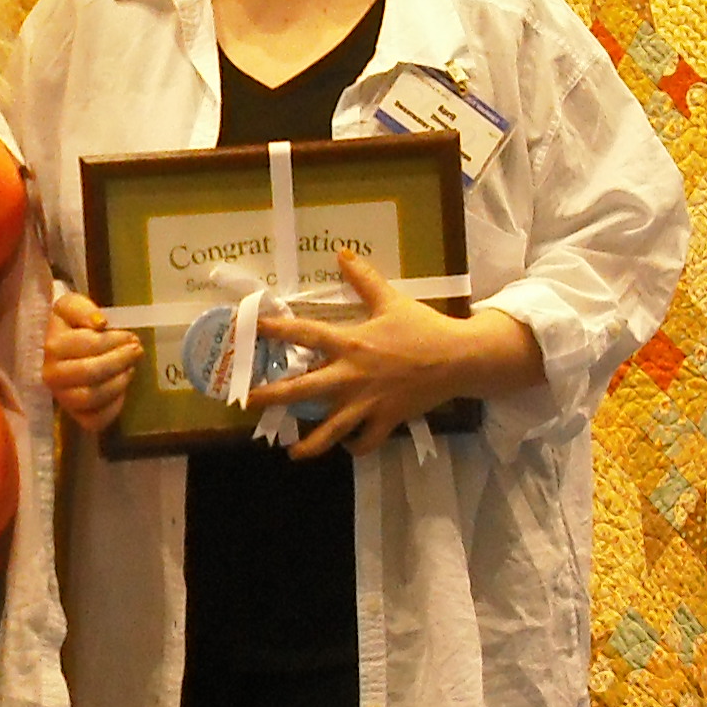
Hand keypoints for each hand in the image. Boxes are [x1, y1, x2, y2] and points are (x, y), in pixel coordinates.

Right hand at [42, 286, 141, 433]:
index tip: (131, 336)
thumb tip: (101, 322)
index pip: (88, 345)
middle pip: (90, 373)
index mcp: (51, 346)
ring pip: (92, 398)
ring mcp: (61, 397)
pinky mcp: (72, 414)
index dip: (114, 341)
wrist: (52, 344)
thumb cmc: (66, 324)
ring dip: (119, 383)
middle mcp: (51, 375)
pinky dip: (113, 408)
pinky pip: (94, 420)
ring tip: (130, 368)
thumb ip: (83, 309)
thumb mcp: (71, 306)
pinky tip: (122, 389)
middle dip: (120, 361)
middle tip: (137, 350)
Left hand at [253, 248, 496, 460]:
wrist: (459, 359)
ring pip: (331, 430)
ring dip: (311, 444)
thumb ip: (364, 278)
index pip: (305, 334)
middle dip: (272, 398)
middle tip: (247, 403)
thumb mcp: (391, 300)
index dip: (276, 330)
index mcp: (350, 343)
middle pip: (303, 390)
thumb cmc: (423, 328)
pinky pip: (365, 441)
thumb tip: (342, 252)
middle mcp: (351, 376)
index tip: (251, 329)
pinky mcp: (386, 420)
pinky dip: (356, 446)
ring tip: (293, 454)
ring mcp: (367, 403)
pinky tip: (346, 445)